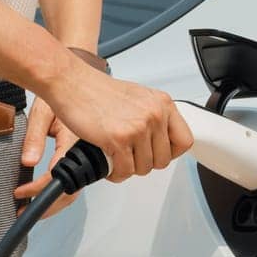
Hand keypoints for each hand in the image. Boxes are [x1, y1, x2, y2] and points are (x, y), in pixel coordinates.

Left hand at [13, 97, 79, 217]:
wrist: (72, 80)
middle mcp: (84, 151)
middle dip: (47, 206)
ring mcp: (86, 155)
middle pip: (70, 190)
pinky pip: (75, 178)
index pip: (57, 175)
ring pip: (74, 188)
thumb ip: (34, 137)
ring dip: (54, 201)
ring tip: (31, 207)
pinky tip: (45, 194)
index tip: (19, 193)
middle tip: (24, 212)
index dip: (38, 189)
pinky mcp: (84, 155)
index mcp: (75, 140)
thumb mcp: (41, 112)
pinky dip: (60, 190)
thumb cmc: (58, 92)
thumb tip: (28, 162)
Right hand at [39, 55, 193, 184]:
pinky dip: (115, 173)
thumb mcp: (138, 97)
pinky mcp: (119, 139)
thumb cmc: (98, 90)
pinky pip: (125, 171)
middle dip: (144, 163)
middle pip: (163, 160)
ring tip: (116, 157)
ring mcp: (138, 127)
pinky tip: (108, 162)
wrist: (72, 83)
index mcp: (162, 103)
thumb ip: (153, 117)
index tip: (156, 152)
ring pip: (144, 168)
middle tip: (130, 156)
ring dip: (128, 168)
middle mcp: (154, 114)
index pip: (184, 141)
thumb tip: (160, 141)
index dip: (170, 152)